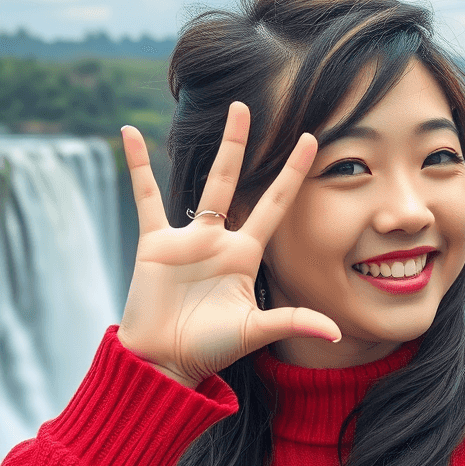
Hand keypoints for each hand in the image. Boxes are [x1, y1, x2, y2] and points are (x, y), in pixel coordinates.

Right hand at [116, 102, 340, 387]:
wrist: (165, 360)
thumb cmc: (210, 348)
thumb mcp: (256, 330)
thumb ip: (293, 322)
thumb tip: (336, 333)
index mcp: (246, 255)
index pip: (275, 205)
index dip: (292, 174)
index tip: (311, 141)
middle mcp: (220, 239)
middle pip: (237, 181)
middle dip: (243, 144)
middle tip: (251, 105)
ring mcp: (187, 238)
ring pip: (203, 182)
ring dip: (216, 147)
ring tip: (226, 109)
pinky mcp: (155, 243)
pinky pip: (144, 198)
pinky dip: (136, 167)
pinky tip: (128, 133)